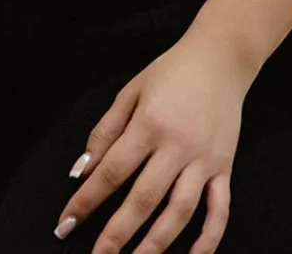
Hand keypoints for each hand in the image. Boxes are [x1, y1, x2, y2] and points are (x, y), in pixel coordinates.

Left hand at [54, 30, 252, 253]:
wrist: (221, 57)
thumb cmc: (172, 71)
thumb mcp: (131, 90)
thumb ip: (105, 130)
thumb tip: (81, 170)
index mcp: (149, 124)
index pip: (111, 171)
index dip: (86, 201)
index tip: (67, 223)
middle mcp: (177, 145)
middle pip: (143, 199)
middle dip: (116, 235)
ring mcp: (204, 159)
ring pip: (179, 212)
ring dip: (156, 245)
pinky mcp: (224, 167)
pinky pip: (218, 210)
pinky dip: (208, 239)